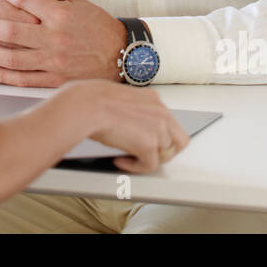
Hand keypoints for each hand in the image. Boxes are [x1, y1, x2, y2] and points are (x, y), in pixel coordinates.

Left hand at [0, 0, 125, 86]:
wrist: (123, 56)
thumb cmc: (97, 26)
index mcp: (60, 15)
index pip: (24, 1)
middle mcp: (55, 38)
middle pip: (10, 31)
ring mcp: (53, 61)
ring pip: (11, 57)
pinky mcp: (54, 80)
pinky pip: (21, 79)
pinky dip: (0, 75)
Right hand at [62, 79, 189, 172]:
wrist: (87, 105)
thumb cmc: (93, 100)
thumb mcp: (120, 98)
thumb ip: (133, 110)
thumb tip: (130, 125)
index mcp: (153, 99)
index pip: (170, 121)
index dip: (160, 134)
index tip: (147, 140)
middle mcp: (161, 112)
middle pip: (179, 140)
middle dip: (165, 151)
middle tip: (148, 155)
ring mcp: (158, 129)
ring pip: (166, 155)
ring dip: (148, 159)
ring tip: (132, 158)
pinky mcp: (149, 145)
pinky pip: (150, 166)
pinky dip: (136, 167)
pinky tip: (121, 161)